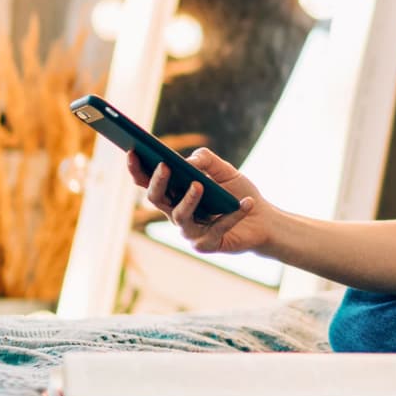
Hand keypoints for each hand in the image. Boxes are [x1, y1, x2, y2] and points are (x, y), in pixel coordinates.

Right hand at [129, 147, 273, 255]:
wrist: (262, 219)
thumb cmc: (237, 193)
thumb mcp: (224, 170)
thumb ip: (206, 160)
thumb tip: (187, 162)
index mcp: (174, 195)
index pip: (148, 183)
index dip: (137, 169)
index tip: (132, 150)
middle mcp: (176, 214)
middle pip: (157, 199)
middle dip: (158, 182)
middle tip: (165, 165)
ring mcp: (190, 231)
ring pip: (180, 216)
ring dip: (189, 199)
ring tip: (200, 185)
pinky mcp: (207, 244)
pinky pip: (218, 228)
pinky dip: (234, 215)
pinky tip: (246, 202)